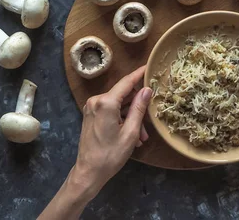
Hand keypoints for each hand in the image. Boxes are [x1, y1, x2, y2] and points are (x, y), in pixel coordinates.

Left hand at [72, 66, 151, 197]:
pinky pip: (111, 110)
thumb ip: (139, 108)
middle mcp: (96, 100)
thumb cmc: (110, 155)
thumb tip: (147, 90)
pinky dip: (122, 119)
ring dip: (131, 116)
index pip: (126, 82)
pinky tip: (132, 135)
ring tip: (142, 135)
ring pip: (118, 104)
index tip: (150, 66)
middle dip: (138, 105)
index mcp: (106, 102)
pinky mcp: (91, 115)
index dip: (140, 74)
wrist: (88, 172)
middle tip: (150, 120)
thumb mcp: (130, 132)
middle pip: (123, 94)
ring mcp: (92, 107)